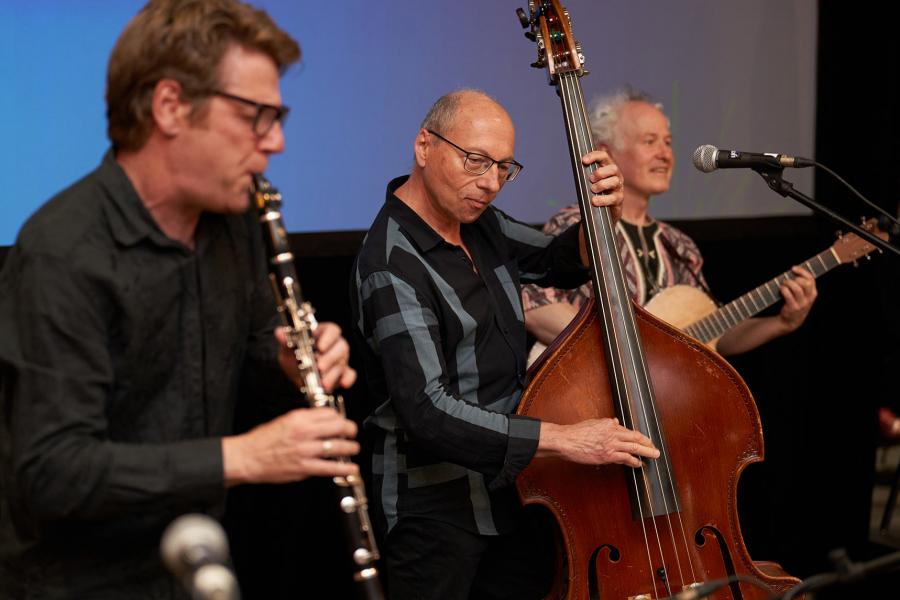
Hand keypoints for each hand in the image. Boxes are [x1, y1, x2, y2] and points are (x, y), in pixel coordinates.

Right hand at [222, 407, 359, 485]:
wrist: (247, 457)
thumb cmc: (262, 439)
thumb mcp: (285, 420)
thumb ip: (305, 420)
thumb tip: (324, 420)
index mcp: (299, 418)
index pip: (329, 413)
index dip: (340, 417)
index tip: (342, 421)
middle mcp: (304, 432)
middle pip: (338, 427)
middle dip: (351, 430)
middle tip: (352, 434)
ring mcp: (305, 450)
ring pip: (338, 447)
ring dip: (351, 448)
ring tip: (354, 449)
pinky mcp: (304, 468)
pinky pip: (330, 468)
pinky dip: (344, 469)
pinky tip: (351, 469)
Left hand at [275, 322, 356, 392]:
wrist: (295, 374)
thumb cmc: (295, 357)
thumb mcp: (288, 349)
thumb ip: (286, 341)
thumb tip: (279, 332)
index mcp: (322, 334)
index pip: (332, 330)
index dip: (329, 337)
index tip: (320, 347)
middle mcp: (334, 345)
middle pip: (341, 346)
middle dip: (330, 358)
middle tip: (320, 367)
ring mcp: (340, 359)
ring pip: (343, 363)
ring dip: (333, 373)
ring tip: (322, 381)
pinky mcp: (343, 373)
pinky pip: (350, 375)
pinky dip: (347, 379)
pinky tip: (342, 383)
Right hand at [537, 418, 659, 467]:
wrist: (566, 441)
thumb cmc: (576, 432)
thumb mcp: (592, 423)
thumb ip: (606, 423)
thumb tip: (616, 422)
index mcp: (609, 424)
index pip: (628, 431)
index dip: (638, 436)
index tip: (644, 440)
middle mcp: (612, 433)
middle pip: (635, 438)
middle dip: (647, 443)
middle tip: (655, 448)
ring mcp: (611, 445)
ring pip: (633, 448)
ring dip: (646, 452)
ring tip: (654, 455)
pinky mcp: (607, 456)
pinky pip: (625, 458)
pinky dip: (633, 461)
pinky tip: (638, 464)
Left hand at [581, 149, 623, 220]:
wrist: (606, 210)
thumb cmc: (596, 192)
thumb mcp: (591, 181)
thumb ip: (585, 173)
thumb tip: (576, 168)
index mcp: (607, 168)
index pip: (604, 156)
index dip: (594, 156)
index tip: (583, 160)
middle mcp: (616, 176)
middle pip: (613, 168)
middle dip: (600, 172)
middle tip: (590, 179)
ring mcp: (618, 187)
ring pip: (614, 181)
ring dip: (601, 185)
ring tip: (593, 189)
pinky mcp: (618, 199)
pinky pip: (613, 198)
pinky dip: (602, 199)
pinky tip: (594, 201)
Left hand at [778, 266, 816, 331]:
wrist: (792, 321)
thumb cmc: (796, 303)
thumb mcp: (804, 295)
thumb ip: (802, 285)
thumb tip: (793, 270)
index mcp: (813, 293)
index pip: (811, 279)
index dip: (802, 271)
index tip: (793, 268)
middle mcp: (809, 298)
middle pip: (806, 283)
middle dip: (795, 278)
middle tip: (787, 280)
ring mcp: (802, 303)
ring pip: (797, 288)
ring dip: (788, 283)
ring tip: (784, 284)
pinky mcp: (793, 307)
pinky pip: (788, 295)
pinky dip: (783, 289)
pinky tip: (781, 289)